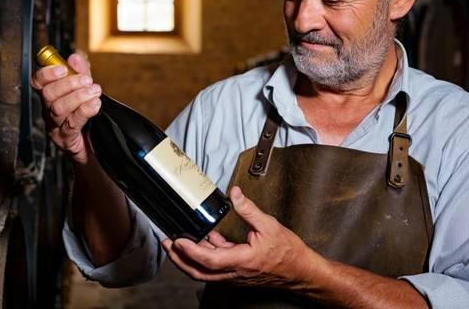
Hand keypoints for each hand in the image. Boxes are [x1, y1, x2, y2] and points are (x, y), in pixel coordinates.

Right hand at [30, 53, 101, 163]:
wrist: (93, 148)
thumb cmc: (85, 118)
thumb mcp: (84, 91)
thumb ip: (80, 74)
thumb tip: (75, 58)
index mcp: (50, 97)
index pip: (38, 82)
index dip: (47, 73)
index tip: (63, 68)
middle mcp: (48, 111)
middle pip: (48, 94)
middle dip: (69, 84)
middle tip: (87, 80)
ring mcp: (55, 126)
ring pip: (59, 108)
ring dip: (79, 96)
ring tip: (95, 91)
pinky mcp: (66, 139)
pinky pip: (72, 124)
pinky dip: (84, 111)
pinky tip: (95, 105)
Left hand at [162, 186, 323, 289]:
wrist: (300, 272)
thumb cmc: (288, 253)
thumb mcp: (270, 225)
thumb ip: (249, 209)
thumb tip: (235, 194)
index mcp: (241, 261)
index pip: (209, 260)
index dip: (190, 251)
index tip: (178, 241)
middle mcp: (235, 272)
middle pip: (199, 271)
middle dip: (179, 259)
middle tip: (168, 244)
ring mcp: (235, 274)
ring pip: (205, 271)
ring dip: (189, 259)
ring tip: (179, 242)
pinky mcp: (237, 272)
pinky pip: (217, 266)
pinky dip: (207, 255)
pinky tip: (206, 240)